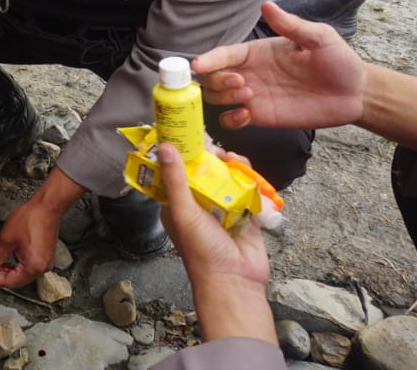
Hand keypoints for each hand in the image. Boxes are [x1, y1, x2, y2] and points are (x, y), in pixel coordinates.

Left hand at [0, 196, 60, 287]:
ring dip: (9, 270)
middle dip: (1, 275)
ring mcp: (45, 262)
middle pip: (17, 280)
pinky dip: (18, 265)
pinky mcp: (46, 256)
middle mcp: (42, 268)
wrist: (47, 206)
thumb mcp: (7, 238)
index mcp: (33, 267)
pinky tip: (8, 258)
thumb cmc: (31, 219)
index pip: (9, 282)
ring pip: (23, 274)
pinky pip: (30, 266)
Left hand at [157, 142, 274, 342]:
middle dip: (209, 158)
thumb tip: (167, 148)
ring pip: (226, 178)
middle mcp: (199, 205)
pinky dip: (249, 180)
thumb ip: (176, 180)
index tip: (187, 136)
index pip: (176, 174)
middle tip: (214, 146)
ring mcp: (223, 209)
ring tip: (233, 157)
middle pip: (204, 173)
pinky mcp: (245, 214)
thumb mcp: (183, 212)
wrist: (235, 280)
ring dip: (230, 166)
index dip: (181, 155)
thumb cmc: (202, 250)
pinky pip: (247, 190)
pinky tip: (248, 171)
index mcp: (178, 205)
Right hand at [191, 1, 364, 130]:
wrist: (355, 94)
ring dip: (223, 97)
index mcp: (258, 52)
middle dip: (217, 80)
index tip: (199, 65)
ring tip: (248, 96)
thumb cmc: (338, 62)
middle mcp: (250, 73)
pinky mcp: (260, 116)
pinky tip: (246, 116)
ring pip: (216, 97)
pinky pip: (230, 120)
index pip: (225, 54)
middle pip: (212, 77)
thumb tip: (266, 5)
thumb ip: (292, 25)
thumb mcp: (319, 38)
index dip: (210, 59)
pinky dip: (230, 119)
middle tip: (240, 83)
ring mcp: (253, 96)